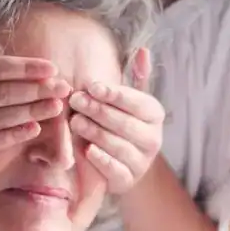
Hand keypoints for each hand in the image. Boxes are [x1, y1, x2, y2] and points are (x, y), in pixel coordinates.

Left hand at [68, 48, 163, 193]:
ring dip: (95, 132)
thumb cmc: (123, 123)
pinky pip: (115, 170)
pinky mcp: (128, 180)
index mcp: (154, 114)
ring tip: (75, 121)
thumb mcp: (130, 100)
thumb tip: (143, 50)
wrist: (126, 164)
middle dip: (98, 110)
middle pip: (124, 122)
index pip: (136, 101)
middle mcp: (154, 138)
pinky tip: (86, 149)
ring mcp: (142, 161)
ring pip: (118, 145)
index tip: (92, 86)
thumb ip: (136, 78)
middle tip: (75, 100)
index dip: (114, 94)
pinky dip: (101, 160)